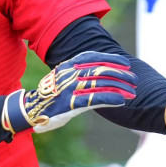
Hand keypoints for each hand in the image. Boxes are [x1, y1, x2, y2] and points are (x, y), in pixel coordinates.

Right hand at [1, 51, 134, 133]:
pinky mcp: (72, 103)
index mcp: (68, 65)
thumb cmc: (50, 94)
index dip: (112, 59)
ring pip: (102, 83)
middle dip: (121, 74)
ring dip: (120, 87)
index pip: (94, 57)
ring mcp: (71, 88)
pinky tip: (121, 101)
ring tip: (132, 92)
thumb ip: (78, 72)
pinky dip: (111, 98)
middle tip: (134, 79)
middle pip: (101, 69)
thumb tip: (98, 71)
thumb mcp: (62, 77)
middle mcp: (70, 73)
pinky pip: (96, 99)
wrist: (31, 109)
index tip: (126, 63)